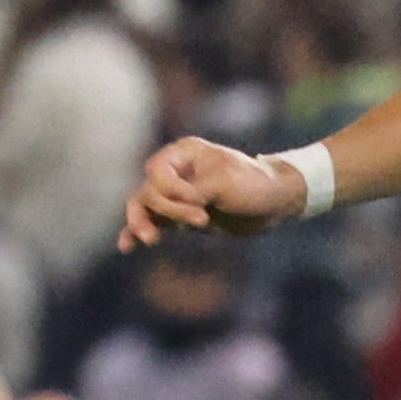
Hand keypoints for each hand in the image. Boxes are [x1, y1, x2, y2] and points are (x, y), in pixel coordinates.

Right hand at [119, 138, 295, 248]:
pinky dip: (138, 232)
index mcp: (183, 153)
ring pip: (144, 207)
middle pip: (148, 190)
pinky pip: (152, 222)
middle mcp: (175, 171)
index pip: (156, 171)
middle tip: (201, 221)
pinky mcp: (179, 216)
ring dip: (142, 223)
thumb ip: (191, 193)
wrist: (274, 202)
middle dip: (168, 210)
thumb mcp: (223, 184)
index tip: (199, 202)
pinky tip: (126, 246)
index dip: (171, 191)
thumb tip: (164, 208)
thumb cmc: (253, 184)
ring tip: (149, 240)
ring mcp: (175, 194)